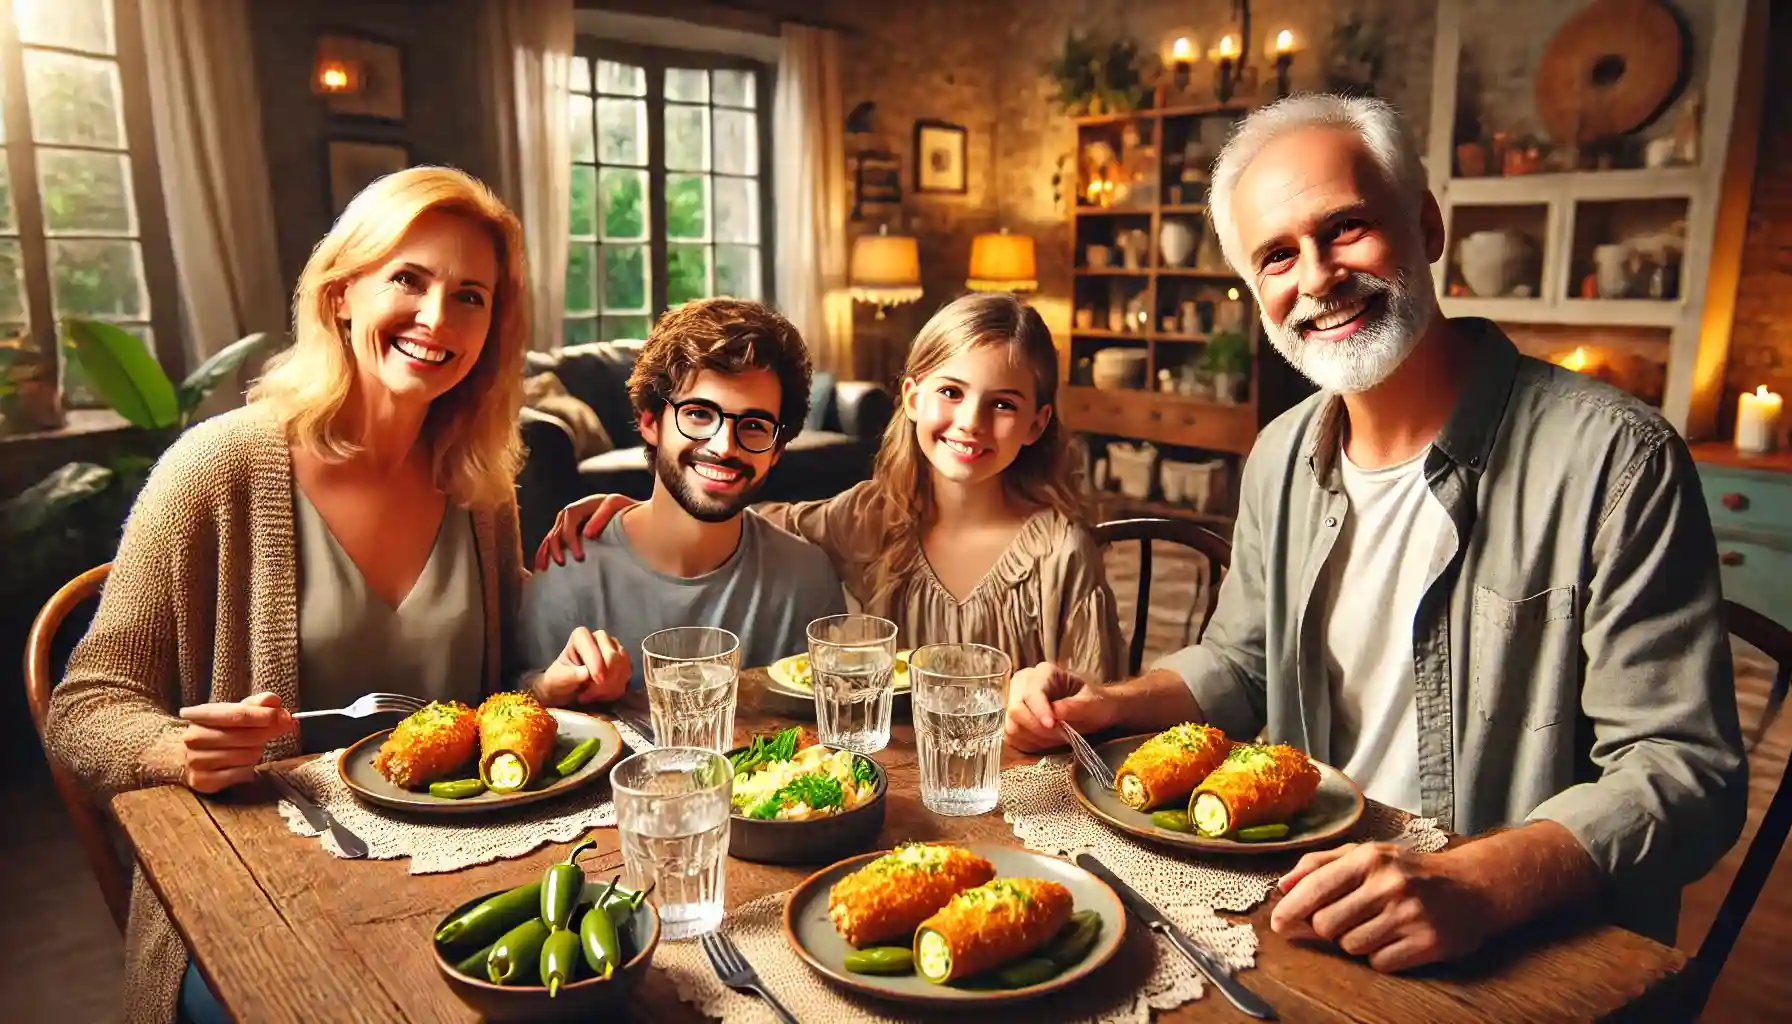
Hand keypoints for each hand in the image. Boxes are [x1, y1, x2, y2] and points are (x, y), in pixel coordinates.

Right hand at [176, 692, 295, 793]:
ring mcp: (196, 760)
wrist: (185, 754)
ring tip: (248, 748)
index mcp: (201, 715)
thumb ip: (257, 704)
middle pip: (246, 736)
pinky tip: (241, 764)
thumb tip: (275, 701)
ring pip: (247, 756)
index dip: (265, 716)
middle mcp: (195, 737)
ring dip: (256, 752)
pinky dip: (248, 769)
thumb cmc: (218, 729)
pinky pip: (241, 774)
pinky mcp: (201, 781)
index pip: (238, 715)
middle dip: (267, 734)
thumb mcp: (234, 711)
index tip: (285, 717)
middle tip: (274, 731)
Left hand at [533, 627, 630, 705]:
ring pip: (623, 667)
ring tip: (592, 696)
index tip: (595, 681)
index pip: (595, 648)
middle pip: (613, 657)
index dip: (597, 666)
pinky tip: (602, 695)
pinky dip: (616, 689)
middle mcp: (600, 637)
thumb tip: (588, 674)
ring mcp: (614, 648)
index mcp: (581, 636)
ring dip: (610, 687)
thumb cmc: (559, 679)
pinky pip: (627, 676)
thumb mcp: (559, 678)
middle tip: (588, 695)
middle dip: (604, 681)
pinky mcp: (622, 662)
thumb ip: (572, 674)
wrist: (564, 689)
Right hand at [534, 494, 636, 569]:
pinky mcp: (568, 531)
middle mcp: (571, 512)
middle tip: (563, 564)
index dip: (571, 539)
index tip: (578, 557)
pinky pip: (552, 541)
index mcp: (583, 505)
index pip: (569, 520)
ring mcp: (568, 522)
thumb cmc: (625, 509)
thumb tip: (586, 535)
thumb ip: (602, 517)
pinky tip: (542, 566)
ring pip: (551, 537)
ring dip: (546, 552)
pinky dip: (544, 553)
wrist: (630, 513)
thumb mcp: (616, 505)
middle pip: (557, 530)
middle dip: (557, 548)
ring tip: (546, 568)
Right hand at [1004, 662, 1117, 752]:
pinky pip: (1012, 736)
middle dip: (1037, 728)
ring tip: (1056, 737)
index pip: (1032, 692)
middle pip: (1015, 709)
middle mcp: (1024, 683)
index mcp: (1045, 673)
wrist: (1093, 710)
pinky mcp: (1014, 718)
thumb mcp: (1092, 703)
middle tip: (1060, 735)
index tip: (1052, 725)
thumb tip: (1055, 713)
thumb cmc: (1094, 702)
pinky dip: (1028, 743)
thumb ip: (1074, 707)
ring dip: (1034, 737)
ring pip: (1012, 725)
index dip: (1039, 710)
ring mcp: (1015, 700)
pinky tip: (1045, 741)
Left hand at [1270, 842, 1496, 972]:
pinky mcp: (1427, 943)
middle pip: (1327, 924)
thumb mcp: (1367, 854)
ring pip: (1351, 946)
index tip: (1278, 923)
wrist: (1471, 887)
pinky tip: (1394, 939)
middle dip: (1325, 928)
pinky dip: (1380, 956)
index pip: (1315, 888)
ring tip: (1375, 925)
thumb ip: (1320, 865)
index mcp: (1369, 858)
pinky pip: (1379, 963)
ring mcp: (1409, 915)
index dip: (1291, 909)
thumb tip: (1283, 886)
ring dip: (1354, 941)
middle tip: (1341, 921)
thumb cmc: (1409, 871)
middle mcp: (1389, 884)